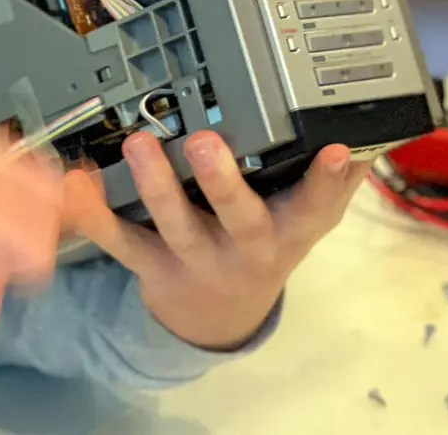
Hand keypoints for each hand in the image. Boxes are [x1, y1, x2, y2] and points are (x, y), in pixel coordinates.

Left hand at [64, 129, 370, 350]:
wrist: (217, 316)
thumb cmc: (264, 246)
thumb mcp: (307, 220)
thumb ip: (333, 179)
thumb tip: (371, 132)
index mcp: (289, 231)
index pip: (316, 204)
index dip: (328, 179)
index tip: (336, 148)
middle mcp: (244, 247)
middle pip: (238, 217)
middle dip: (223, 181)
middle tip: (207, 140)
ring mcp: (195, 258)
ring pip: (175, 225)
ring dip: (155, 185)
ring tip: (140, 144)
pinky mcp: (150, 264)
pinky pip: (120, 241)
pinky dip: (94, 213)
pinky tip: (75, 182)